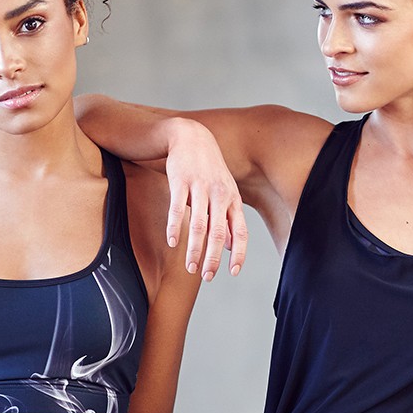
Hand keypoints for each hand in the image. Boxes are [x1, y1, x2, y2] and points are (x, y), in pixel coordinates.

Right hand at [163, 119, 246, 279]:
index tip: (233, 272)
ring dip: (195, 249)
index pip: (240, 231)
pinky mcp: (181, 180)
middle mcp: (220, 194)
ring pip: (200, 224)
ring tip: (191, 267)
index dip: (238, 253)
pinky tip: (173, 242)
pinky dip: (176, 227)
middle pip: (219, 232)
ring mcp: (200, 187)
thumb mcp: (224, 192)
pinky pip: (178, 208)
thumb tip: (231, 247)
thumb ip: (227, 219)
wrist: (191, 136)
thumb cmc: (208, 169)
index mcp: (233, 199)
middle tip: (207, 276)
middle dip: (213, 257)